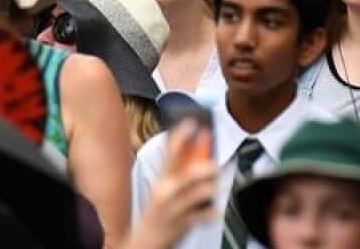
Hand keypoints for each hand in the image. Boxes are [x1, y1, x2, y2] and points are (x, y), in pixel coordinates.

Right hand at [129, 120, 219, 248]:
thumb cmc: (159, 212)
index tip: (193, 123)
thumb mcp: (164, 188)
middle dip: (205, 167)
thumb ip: (180, 170)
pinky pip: (201, 216)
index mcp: (163, 178)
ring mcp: (173, 208)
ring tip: (216, 187)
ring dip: (211, 188)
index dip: (182, 135)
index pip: (171, 151)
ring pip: (197, 193)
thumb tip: (200, 152)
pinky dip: (211, 213)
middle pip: (188, 173)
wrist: (144, 243)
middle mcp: (166, 191)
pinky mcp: (180, 224)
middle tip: (214, 164)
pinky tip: (214, 211)